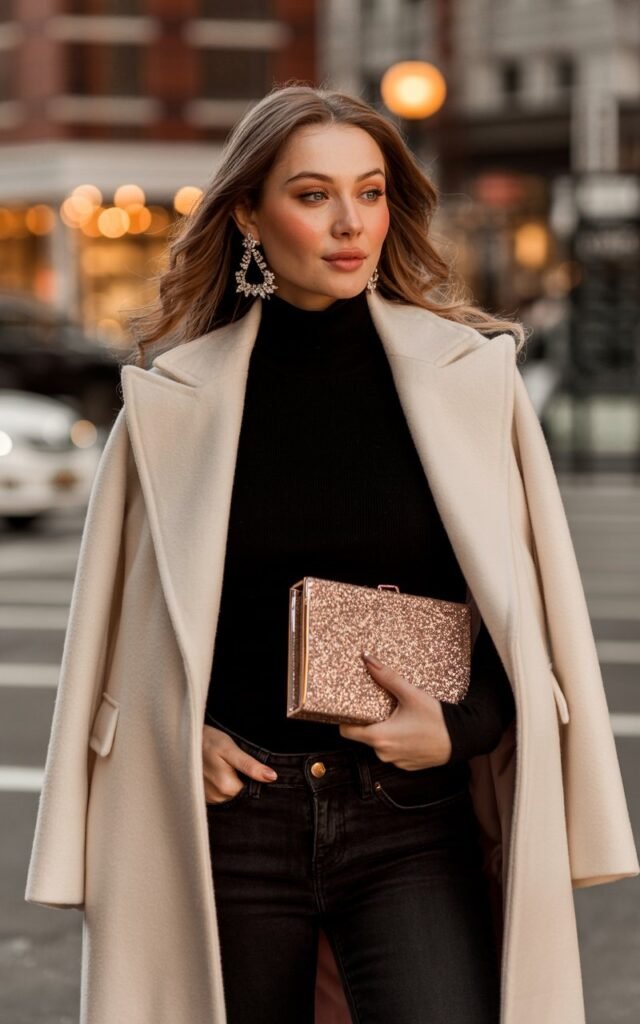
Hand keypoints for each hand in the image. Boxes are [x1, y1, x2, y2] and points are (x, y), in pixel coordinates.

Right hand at [202, 724, 277, 803]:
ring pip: (230, 794)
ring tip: (225, 766)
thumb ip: (250, 765)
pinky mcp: (203, 796)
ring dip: (232, 783)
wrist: (184, 740)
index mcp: (225, 788)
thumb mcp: (230, 749)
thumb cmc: (208, 741)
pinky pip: (220, 794)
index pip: (250, 791)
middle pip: (240, 794)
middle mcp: (216, 797)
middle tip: (236, 764)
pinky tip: (218, 771)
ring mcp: (208, 798)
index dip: (254, 780)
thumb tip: (271, 777)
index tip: (250, 768)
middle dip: (242, 781)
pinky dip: (222, 785)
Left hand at [338, 652, 452, 769]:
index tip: (350, 706)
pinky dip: (395, 740)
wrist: (462, 739)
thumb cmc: (436, 718)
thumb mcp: (411, 695)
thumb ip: (387, 677)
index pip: (346, 731)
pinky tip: (407, 728)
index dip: (346, 718)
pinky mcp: (406, 765)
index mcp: (379, 737)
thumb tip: (367, 659)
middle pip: (363, 735)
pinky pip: (393, 751)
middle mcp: (383, 753)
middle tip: (376, 704)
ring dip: (383, 730)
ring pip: (379, 743)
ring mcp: (395, 762)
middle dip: (368, 721)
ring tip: (394, 714)